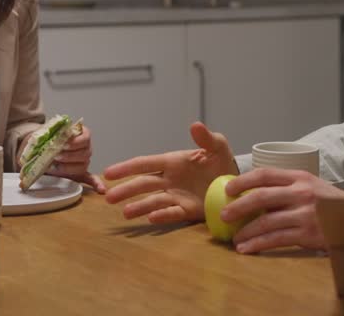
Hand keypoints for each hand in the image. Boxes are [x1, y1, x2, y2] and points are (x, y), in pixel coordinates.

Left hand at [42, 124, 106, 192]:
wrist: (41, 148)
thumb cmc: (45, 139)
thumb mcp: (44, 133)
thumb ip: (43, 135)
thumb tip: (38, 141)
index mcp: (80, 134)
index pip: (86, 136)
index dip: (75, 142)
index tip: (64, 144)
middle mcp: (85, 147)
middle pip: (85, 152)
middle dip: (69, 156)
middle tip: (56, 156)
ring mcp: (83, 161)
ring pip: (83, 165)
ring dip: (69, 167)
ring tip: (56, 167)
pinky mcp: (80, 173)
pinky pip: (91, 178)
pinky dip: (96, 183)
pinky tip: (101, 189)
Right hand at [103, 122, 237, 222]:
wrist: (235, 185)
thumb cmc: (222, 163)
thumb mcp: (218, 147)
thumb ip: (206, 138)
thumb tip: (195, 125)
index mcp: (172, 162)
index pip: (145, 164)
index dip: (126, 167)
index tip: (108, 172)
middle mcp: (170, 180)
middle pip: (143, 184)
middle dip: (126, 190)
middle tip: (108, 197)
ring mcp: (177, 196)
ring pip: (153, 201)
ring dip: (139, 207)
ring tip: (125, 213)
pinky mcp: (187, 211)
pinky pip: (172, 213)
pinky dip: (162, 215)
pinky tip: (151, 218)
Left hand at [220, 168, 343, 253]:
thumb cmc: (330, 205)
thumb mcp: (311, 186)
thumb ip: (287, 188)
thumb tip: (254, 195)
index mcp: (300, 177)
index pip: (266, 174)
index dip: (244, 180)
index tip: (228, 188)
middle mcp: (301, 192)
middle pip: (261, 196)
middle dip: (238, 206)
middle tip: (224, 214)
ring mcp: (305, 214)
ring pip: (266, 221)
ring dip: (246, 231)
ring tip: (234, 239)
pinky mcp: (307, 234)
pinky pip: (276, 239)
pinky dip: (258, 245)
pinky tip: (247, 249)